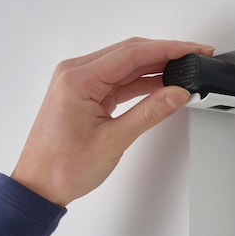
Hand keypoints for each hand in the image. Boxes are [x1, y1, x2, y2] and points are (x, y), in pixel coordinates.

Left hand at [11, 37, 213, 206]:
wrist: (39, 186)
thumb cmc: (62, 167)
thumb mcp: (114, 140)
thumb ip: (149, 112)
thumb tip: (176, 93)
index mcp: (78, 79)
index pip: (133, 53)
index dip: (169, 49)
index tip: (193, 50)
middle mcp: (75, 74)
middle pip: (130, 53)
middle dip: (165, 54)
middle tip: (195, 57)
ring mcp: (79, 83)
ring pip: (125, 66)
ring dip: (154, 68)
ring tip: (183, 72)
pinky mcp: (84, 95)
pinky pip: (118, 81)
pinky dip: (140, 83)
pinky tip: (160, 86)